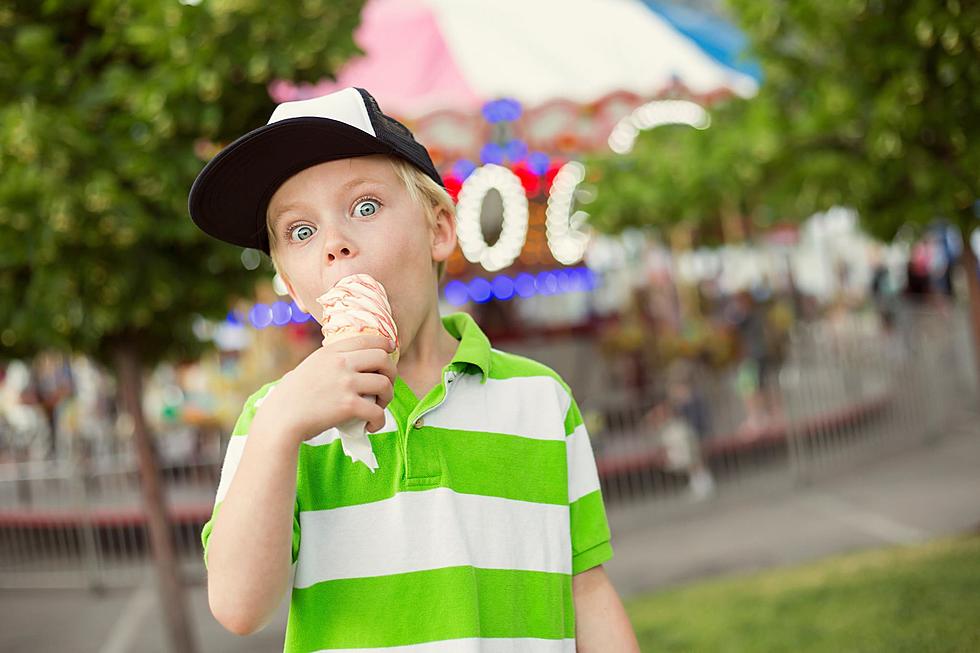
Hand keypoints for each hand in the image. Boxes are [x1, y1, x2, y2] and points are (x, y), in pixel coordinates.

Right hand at [252, 333, 396, 446]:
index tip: (390, 356)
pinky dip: (379, 421)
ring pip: (385, 384)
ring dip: (387, 398)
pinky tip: (371, 426)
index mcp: (331, 352)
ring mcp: (346, 383)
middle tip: (385, 387)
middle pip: (383, 358)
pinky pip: (377, 412)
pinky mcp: (349, 405)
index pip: (368, 339)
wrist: (280, 419)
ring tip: (378, 408)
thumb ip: (329, 362)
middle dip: (391, 373)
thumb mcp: (308, 367)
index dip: (385, 347)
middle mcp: (340, 363)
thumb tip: (346, 362)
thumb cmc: (291, 398)